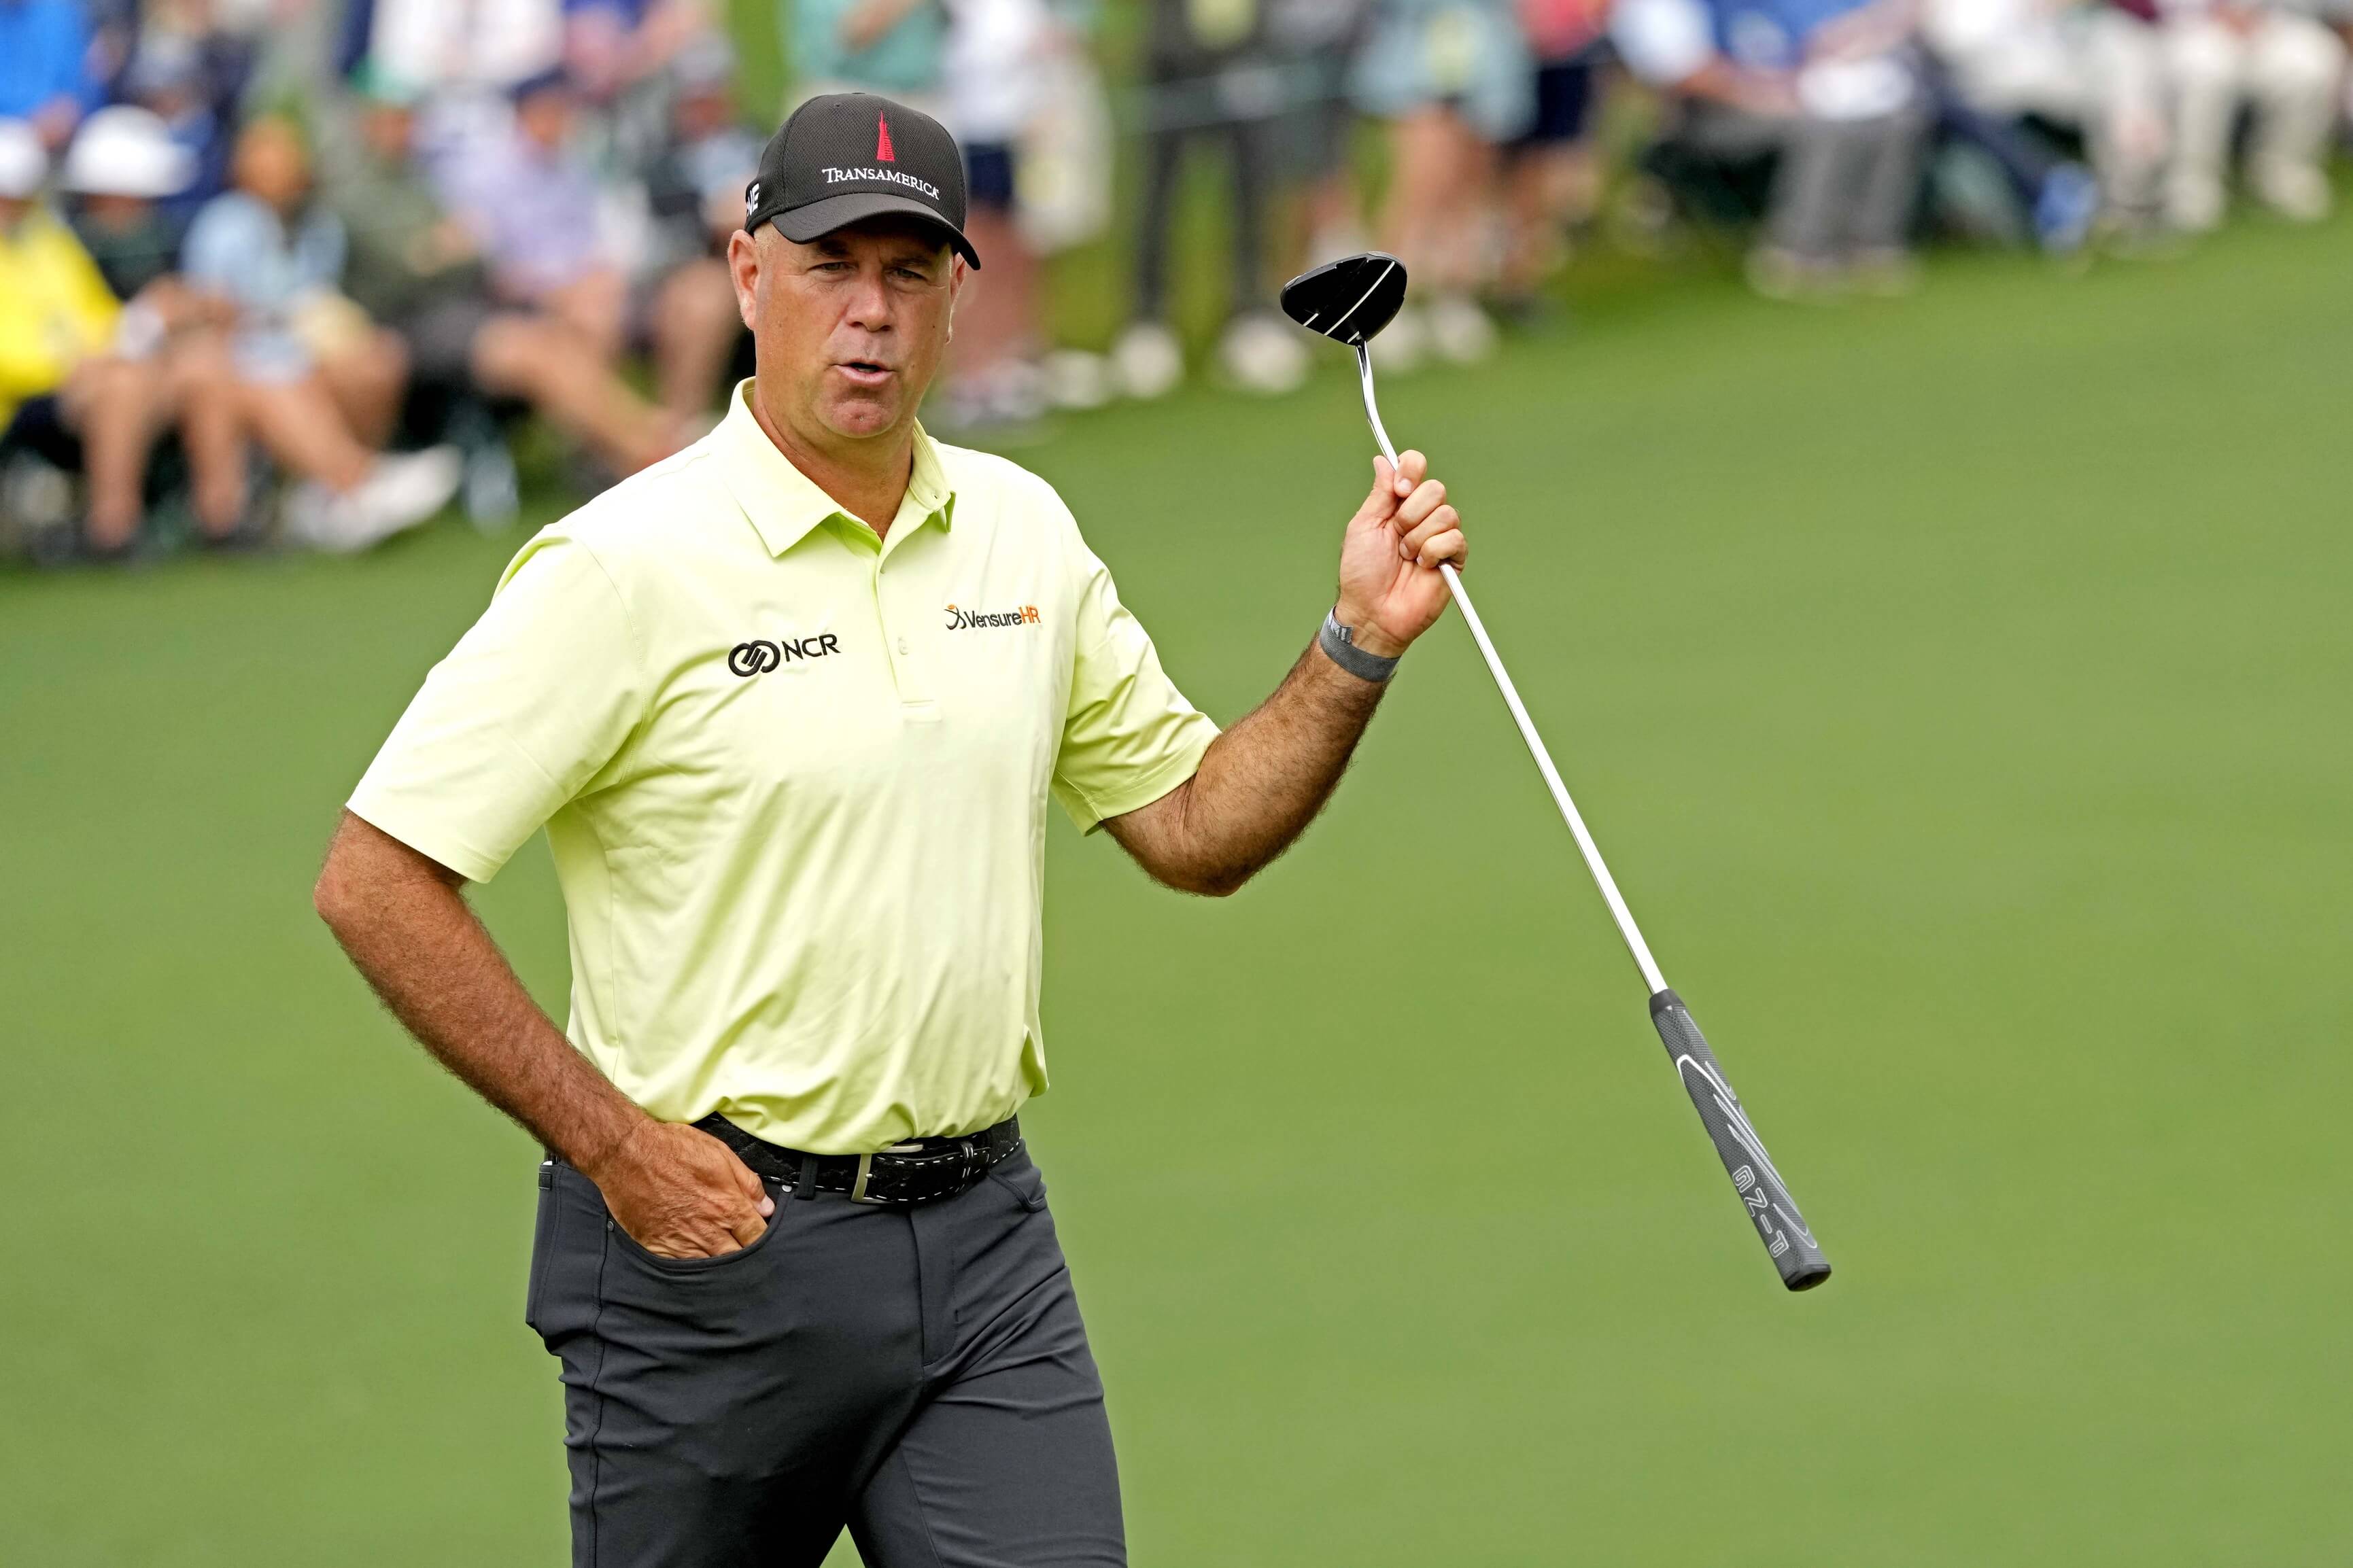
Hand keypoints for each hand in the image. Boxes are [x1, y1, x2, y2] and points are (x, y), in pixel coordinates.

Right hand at [584, 1120, 774, 1258]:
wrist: (627, 1154)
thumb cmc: (673, 1149)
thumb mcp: (720, 1154)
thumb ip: (747, 1183)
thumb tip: (766, 1207)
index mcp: (727, 1207)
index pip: (756, 1236)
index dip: (761, 1236)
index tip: (758, 1233)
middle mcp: (707, 1230)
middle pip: (736, 1257)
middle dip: (742, 1254)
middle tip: (740, 1246)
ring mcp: (681, 1242)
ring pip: (710, 1267)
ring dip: (717, 1262)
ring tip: (718, 1254)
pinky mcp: (658, 1247)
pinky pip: (681, 1267)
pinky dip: (690, 1265)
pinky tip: (693, 1257)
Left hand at [1333, 449, 1466, 658]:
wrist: (1372, 611)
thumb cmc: (1362, 574)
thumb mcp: (1363, 525)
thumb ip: (1379, 493)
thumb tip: (1383, 460)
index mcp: (1398, 504)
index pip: (1416, 467)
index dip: (1411, 471)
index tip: (1399, 490)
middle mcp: (1422, 516)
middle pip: (1435, 488)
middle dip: (1411, 513)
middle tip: (1397, 535)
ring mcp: (1439, 537)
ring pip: (1446, 513)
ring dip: (1419, 537)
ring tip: (1406, 557)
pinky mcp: (1453, 558)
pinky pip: (1454, 538)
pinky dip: (1433, 552)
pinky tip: (1421, 566)